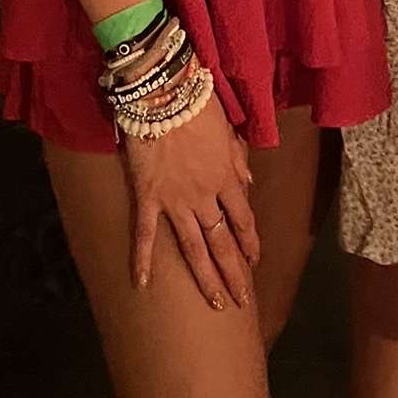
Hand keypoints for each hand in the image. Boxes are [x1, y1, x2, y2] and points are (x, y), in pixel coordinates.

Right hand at [120, 90, 259, 308]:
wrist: (162, 93)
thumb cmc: (197, 104)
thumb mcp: (227, 129)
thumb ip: (236, 159)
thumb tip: (247, 185)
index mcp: (225, 177)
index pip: (243, 219)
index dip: (251, 242)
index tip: (255, 261)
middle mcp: (204, 196)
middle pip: (223, 242)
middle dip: (235, 272)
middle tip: (243, 301)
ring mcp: (176, 200)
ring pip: (194, 247)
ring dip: (206, 277)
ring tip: (217, 303)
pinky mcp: (148, 197)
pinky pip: (146, 233)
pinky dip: (143, 259)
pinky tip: (142, 284)